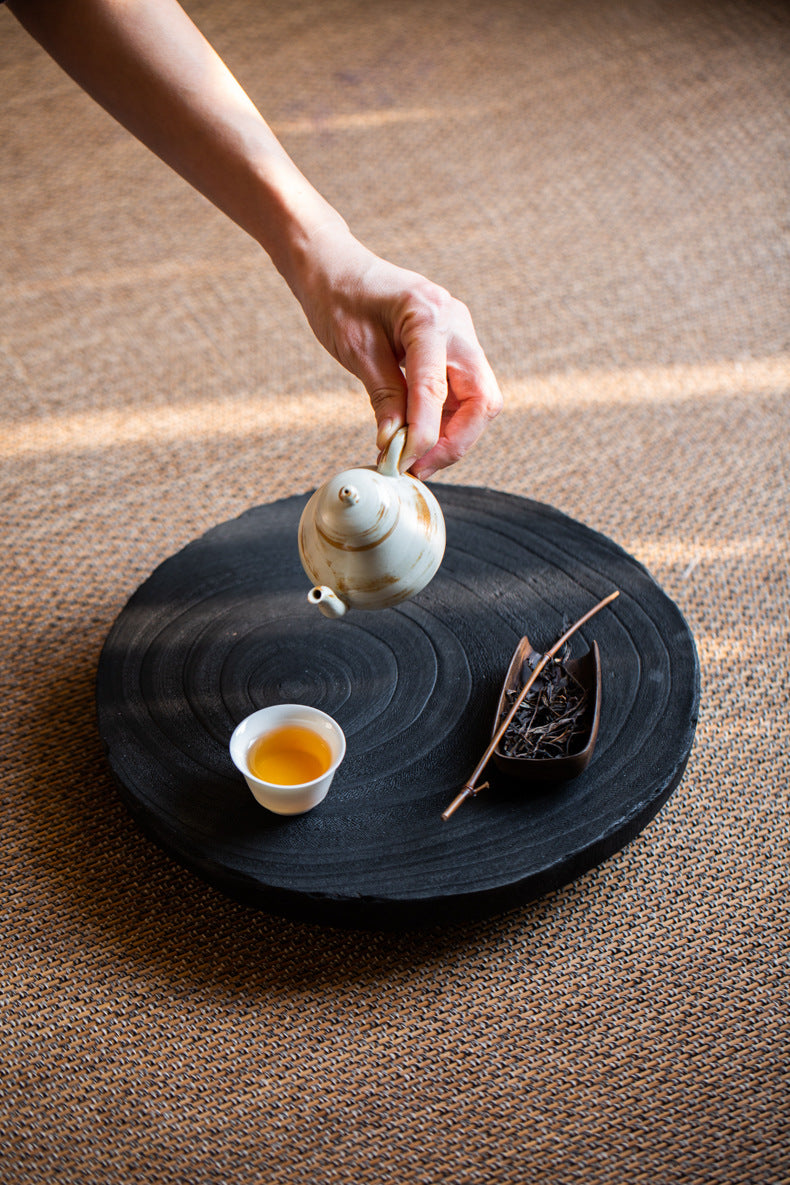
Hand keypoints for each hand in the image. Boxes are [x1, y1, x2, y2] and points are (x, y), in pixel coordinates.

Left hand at [291, 224, 502, 479]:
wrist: (334, 265)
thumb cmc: (338, 296)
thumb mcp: (355, 350)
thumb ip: (384, 396)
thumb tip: (396, 445)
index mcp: (428, 315)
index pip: (436, 390)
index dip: (424, 435)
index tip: (404, 464)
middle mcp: (455, 323)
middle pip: (482, 399)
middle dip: (456, 441)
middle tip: (420, 466)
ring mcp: (459, 335)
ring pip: (478, 400)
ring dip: (452, 434)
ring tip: (414, 457)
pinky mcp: (452, 348)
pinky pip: (462, 392)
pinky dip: (444, 420)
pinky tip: (417, 436)